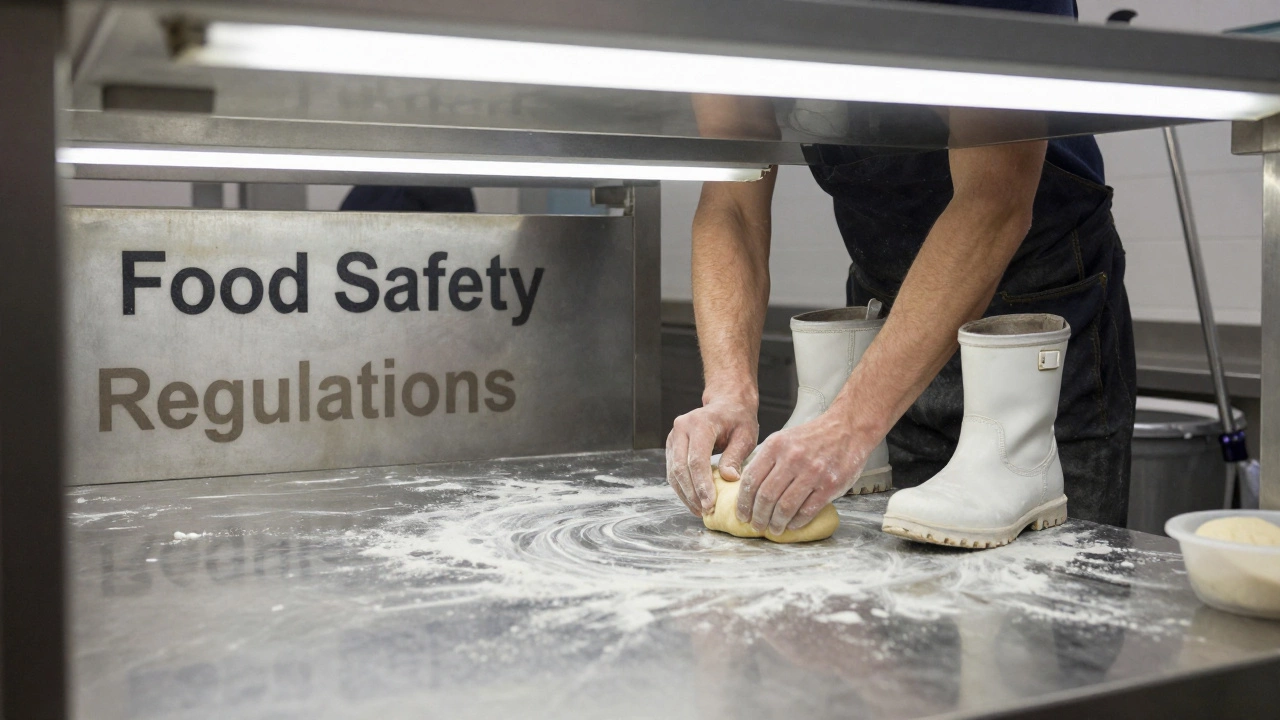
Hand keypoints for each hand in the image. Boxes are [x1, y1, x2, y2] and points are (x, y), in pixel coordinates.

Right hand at [666, 396, 758, 515]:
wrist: (726, 403)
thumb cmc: (738, 419)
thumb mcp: (745, 436)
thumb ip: (735, 456)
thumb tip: (729, 479)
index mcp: (700, 423)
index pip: (697, 459)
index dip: (702, 484)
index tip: (710, 504)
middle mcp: (681, 428)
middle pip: (681, 467)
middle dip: (692, 493)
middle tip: (705, 511)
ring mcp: (673, 436)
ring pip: (673, 471)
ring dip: (685, 494)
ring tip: (700, 510)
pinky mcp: (671, 445)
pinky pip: (673, 470)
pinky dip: (682, 488)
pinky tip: (694, 501)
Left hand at [736, 413, 875, 533]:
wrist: (847, 429)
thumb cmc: (812, 437)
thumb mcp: (783, 439)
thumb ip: (766, 461)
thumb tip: (747, 489)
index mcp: (775, 446)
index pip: (751, 480)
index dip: (744, 502)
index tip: (742, 514)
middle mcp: (792, 458)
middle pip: (766, 496)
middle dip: (758, 516)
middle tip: (757, 526)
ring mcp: (813, 472)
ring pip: (785, 506)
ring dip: (777, 523)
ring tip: (774, 529)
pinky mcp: (830, 484)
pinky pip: (808, 510)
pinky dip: (797, 521)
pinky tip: (792, 524)